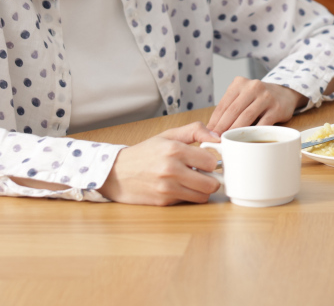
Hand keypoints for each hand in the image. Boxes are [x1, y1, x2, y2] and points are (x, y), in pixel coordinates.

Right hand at [97, 122, 221, 205]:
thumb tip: (217, 137)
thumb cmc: (144, 153)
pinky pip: (187, 202)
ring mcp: (167, 188)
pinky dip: (187, 196)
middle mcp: (171, 170)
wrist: (116, 173)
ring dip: (201, 190)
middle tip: (205, 175)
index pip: (212, 162)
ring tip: (193, 182)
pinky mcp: (162, 202)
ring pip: (202, 197)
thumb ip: (194, 131)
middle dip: (212, 179)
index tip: (207, 162)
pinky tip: (179, 188)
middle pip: (211, 184)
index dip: (213, 162)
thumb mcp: (167, 135)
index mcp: (174, 149)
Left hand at [207, 77, 305, 133]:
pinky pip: (262, 123)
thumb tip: (211, 130)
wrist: (285, 94)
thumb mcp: (242, 97)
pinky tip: (246, 140)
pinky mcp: (277, 108)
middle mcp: (253, 87)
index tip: (208, 134)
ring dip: (235, 131)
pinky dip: (253, 133)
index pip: (223, 105)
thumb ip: (229, 109)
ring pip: (246, 117)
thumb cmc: (258, 99)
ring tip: (227, 141)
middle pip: (233, 111)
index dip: (214, 121)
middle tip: (215, 140)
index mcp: (240, 83)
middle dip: (222, 128)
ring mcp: (266, 96)